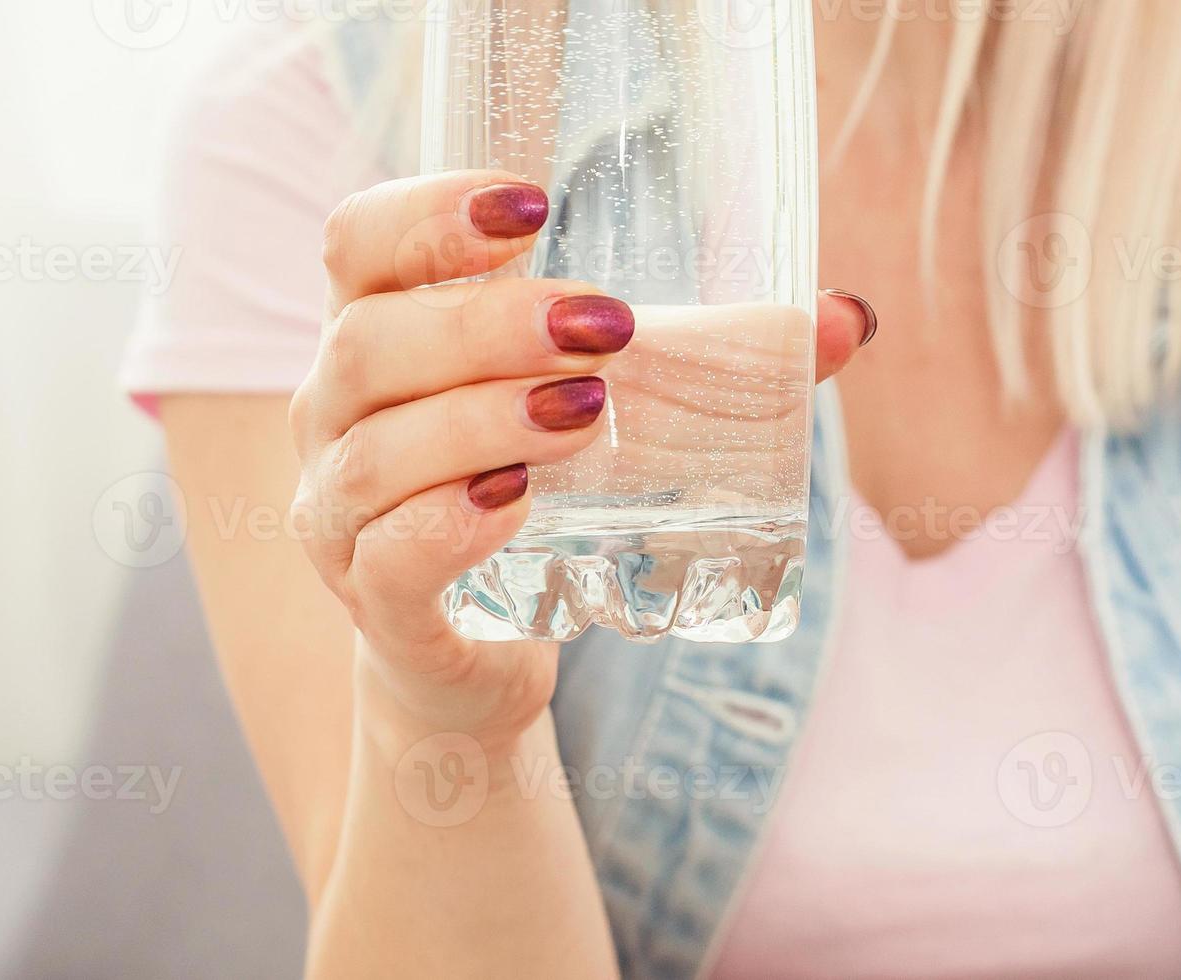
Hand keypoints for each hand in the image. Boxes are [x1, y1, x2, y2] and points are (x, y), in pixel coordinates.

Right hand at [292, 169, 874, 741]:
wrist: (470, 659)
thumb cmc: (530, 500)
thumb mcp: (599, 417)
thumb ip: (709, 365)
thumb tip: (847, 319)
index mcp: (377, 337)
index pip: (357, 244)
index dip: (428, 213)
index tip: (535, 205)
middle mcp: (333, 417)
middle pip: (370, 343)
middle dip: (484, 325)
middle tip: (601, 326)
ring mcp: (341, 515)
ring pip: (379, 453)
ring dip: (481, 421)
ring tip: (585, 414)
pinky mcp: (374, 606)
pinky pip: (388, 558)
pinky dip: (447, 527)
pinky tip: (513, 506)